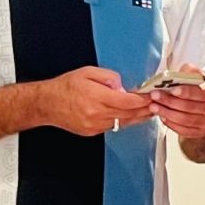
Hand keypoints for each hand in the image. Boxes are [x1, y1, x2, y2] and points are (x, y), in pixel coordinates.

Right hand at [37, 66, 153, 137]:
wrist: (46, 104)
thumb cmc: (65, 87)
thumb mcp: (87, 72)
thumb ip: (108, 77)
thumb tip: (122, 86)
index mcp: (97, 97)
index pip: (128, 101)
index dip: (143, 99)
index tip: (153, 96)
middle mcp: (97, 114)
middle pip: (129, 114)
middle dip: (146, 109)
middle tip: (157, 103)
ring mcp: (95, 125)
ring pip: (123, 122)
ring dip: (137, 117)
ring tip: (149, 110)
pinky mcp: (92, 131)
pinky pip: (113, 126)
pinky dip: (123, 121)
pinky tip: (130, 115)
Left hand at [145, 69, 204, 141]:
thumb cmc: (201, 91)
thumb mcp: (200, 78)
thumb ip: (190, 72)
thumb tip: (179, 72)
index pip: (199, 93)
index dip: (185, 92)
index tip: (172, 89)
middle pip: (189, 107)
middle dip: (169, 101)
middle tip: (155, 96)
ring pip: (184, 120)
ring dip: (166, 113)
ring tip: (154, 106)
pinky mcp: (198, 132)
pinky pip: (182, 130)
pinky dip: (170, 123)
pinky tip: (162, 116)